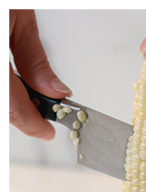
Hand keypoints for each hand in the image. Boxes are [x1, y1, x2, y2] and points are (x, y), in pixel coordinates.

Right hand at [9, 10, 71, 140]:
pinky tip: (11, 83)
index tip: (47, 131)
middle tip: (42, 113)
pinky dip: (2, 86)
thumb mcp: (18, 19)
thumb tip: (55, 92)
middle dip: (19, 112)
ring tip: (28, 95)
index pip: (10, 107)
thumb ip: (34, 61)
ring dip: (7, 100)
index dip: (31, 124)